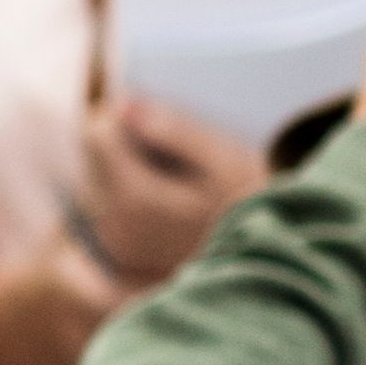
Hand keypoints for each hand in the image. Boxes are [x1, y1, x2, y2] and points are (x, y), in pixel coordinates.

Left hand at [68, 91, 264, 286]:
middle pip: (95, 156)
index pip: (97, 134)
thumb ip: (173, 130)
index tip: (154, 110)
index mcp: (134, 199)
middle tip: (172, 141)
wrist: (270, 259)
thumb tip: (124, 105)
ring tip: (177, 169)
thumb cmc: (251, 203)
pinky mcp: (123, 249)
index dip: (122, 114)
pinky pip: (111, 204)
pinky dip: (132, 189)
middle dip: (124, 140)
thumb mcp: (223, 159)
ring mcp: (116, 241)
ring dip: (128, 164)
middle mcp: (114, 224)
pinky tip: (171, 192)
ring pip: (100, 178)